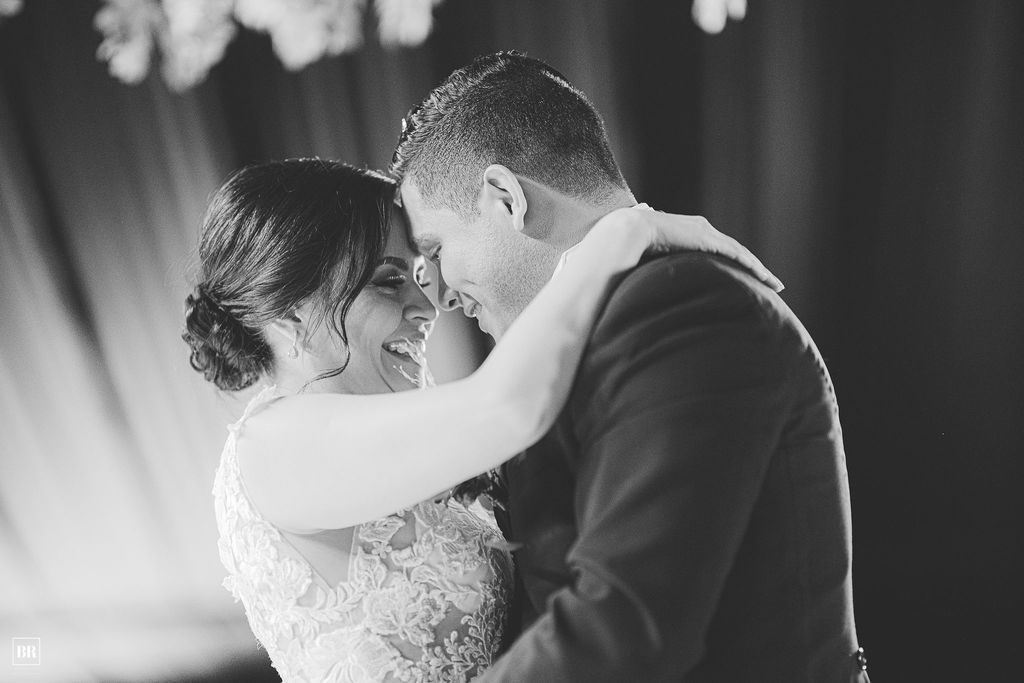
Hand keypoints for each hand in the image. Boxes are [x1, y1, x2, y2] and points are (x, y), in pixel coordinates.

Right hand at [601, 205, 783, 292]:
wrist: (626, 233)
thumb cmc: (627, 248)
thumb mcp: (645, 261)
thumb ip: (651, 269)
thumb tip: (639, 286)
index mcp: (686, 232)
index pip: (717, 248)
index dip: (732, 263)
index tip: (743, 277)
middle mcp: (700, 229)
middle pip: (734, 250)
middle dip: (752, 267)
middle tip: (770, 284)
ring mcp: (706, 233)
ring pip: (740, 253)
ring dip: (759, 270)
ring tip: (775, 285)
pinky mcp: (709, 239)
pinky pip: (737, 255)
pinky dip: (753, 267)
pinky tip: (765, 279)